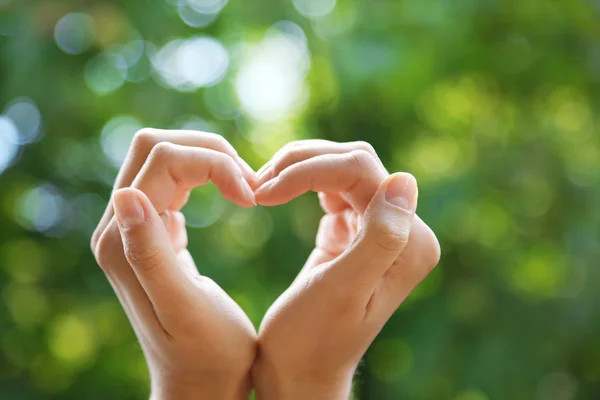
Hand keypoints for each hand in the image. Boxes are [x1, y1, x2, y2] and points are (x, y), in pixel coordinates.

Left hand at [91, 129, 257, 399]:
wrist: (202, 381)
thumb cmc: (207, 354)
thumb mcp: (184, 308)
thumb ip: (149, 252)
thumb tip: (125, 195)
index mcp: (123, 241)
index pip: (162, 160)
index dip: (213, 163)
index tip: (251, 195)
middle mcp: (120, 227)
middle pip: (155, 147)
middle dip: (208, 152)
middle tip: (248, 184)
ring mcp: (136, 226)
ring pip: (166, 157)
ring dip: (210, 161)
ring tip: (245, 189)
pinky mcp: (156, 230)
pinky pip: (175, 179)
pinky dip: (209, 175)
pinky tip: (233, 195)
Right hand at [251, 140, 440, 399]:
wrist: (296, 371)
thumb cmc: (312, 340)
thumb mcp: (344, 289)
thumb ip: (382, 237)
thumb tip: (405, 179)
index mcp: (409, 243)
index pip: (362, 171)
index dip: (311, 170)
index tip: (264, 192)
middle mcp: (402, 233)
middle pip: (353, 163)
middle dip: (303, 164)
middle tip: (258, 186)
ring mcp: (376, 230)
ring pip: (341, 168)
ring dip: (300, 170)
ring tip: (262, 189)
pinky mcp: (351, 232)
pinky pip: (332, 187)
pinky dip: (302, 184)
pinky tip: (277, 196)